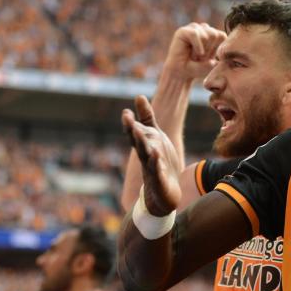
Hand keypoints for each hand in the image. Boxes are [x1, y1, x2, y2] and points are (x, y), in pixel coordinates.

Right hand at [122, 95, 182, 215]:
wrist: (164, 194)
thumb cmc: (160, 162)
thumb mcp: (155, 137)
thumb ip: (147, 118)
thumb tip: (139, 96)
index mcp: (145, 145)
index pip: (135, 132)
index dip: (131, 123)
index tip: (126, 112)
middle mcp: (146, 156)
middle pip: (137, 141)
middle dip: (131, 129)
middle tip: (126, 117)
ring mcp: (152, 168)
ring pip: (145, 154)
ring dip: (141, 142)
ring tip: (138, 131)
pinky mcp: (160, 181)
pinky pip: (157, 170)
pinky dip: (155, 163)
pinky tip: (155, 154)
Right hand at [162, 22, 226, 82]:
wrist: (180, 73)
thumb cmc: (197, 68)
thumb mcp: (211, 65)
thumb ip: (217, 59)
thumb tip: (218, 57)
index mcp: (212, 34)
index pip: (222, 35)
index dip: (217, 49)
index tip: (209, 58)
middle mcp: (203, 29)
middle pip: (214, 35)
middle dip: (209, 50)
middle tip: (200, 58)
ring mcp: (193, 28)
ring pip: (206, 35)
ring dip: (202, 50)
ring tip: (195, 56)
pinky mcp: (183, 31)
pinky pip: (194, 34)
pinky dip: (196, 46)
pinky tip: (194, 54)